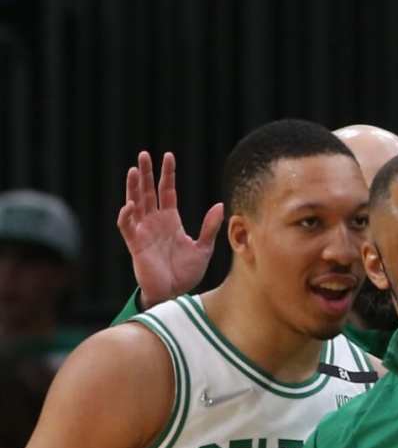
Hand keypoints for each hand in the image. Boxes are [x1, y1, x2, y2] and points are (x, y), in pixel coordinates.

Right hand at [116, 151, 224, 307]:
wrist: (176, 293)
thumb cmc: (186, 272)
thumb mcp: (204, 248)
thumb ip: (209, 227)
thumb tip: (220, 206)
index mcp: (170, 220)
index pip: (167, 191)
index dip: (167, 174)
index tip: (168, 156)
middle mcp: (155, 222)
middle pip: (148, 192)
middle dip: (146, 173)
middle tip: (143, 154)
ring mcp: (144, 232)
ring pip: (135, 203)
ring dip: (133, 187)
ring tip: (133, 170)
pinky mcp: (136, 244)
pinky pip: (127, 227)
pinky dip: (127, 215)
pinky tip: (130, 204)